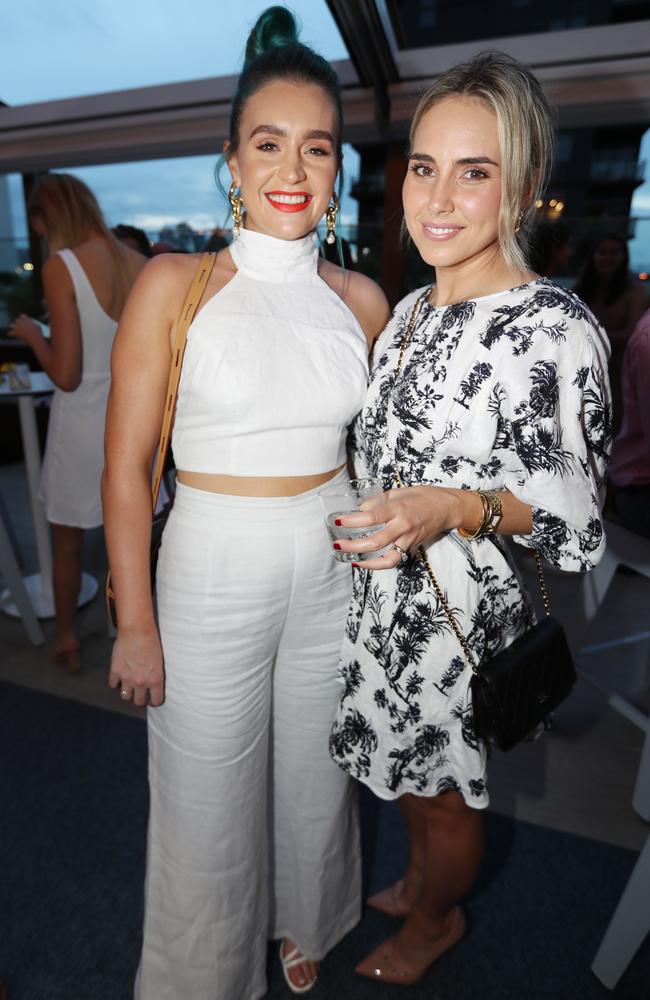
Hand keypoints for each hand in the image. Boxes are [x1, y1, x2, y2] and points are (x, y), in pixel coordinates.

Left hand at [8, 314, 41, 344]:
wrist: (35, 338)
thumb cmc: (38, 333)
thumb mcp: (38, 326)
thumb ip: (34, 323)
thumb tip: (33, 324)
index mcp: (26, 319)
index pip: (22, 316)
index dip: (23, 318)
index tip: (24, 321)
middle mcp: (20, 322)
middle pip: (16, 320)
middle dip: (18, 323)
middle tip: (20, 326)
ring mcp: (17, 327)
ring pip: (11, 325)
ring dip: (13, 327)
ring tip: (15, 330)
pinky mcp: (15, 333)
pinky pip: (10, 333)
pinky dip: (11, 334)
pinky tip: (12, 335)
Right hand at [108, 626, 164, 706]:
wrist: (137, 631)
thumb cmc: (152, 641)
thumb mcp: (159, 661)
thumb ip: (155, 674)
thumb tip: (152, 682)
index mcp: (156, 679)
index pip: (156, 700)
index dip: (154, 701)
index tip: (152, 699)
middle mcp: (141, 683)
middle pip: (139, 702)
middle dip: (140, 699)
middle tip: (140, 694)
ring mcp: (127, 679)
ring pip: (125, 696)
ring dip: (127, 693)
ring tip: (129, 687)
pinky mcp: (115, 672)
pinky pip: (113, 685)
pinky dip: (115, 682)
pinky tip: (119, 677)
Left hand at [334, 485, 467, 569]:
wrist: (447, 508)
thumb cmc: (422, 496)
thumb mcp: (398, 491)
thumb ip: (377, 501)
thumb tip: (359, 510)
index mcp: (399, 508)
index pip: (372, 517)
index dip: (353, 521)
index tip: (338, 522)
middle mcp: (403, 526)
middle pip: (376, 541)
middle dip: (353, 545)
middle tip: (338, 543)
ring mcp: (408, 540)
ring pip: (386, 558)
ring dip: (366, 561)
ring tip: (350, 559)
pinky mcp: (412, 548)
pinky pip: (394, 560)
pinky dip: (378, 564)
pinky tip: (364, 562)